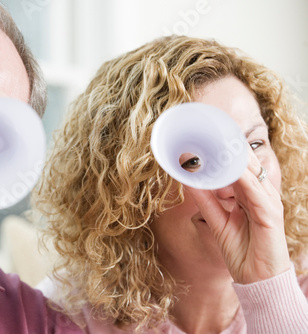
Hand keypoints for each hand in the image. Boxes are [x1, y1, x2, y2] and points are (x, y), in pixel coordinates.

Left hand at [186, 148, 290, 283]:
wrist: (257, 279)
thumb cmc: (241, 250)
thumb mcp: (217, 220)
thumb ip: (205, 199)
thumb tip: (189, 180)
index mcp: (250, 193)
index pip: (237, 165)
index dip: (222, 150)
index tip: (204, 135)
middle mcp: (260, 193)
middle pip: (245, 163)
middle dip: (226, 147)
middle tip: (206, 131)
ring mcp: (267, 201)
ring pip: (250, 172)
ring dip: (232, 157)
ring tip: (215, 142)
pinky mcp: (270, 213)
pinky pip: (255, 191)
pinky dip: (242, 178)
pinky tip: (229, 168)